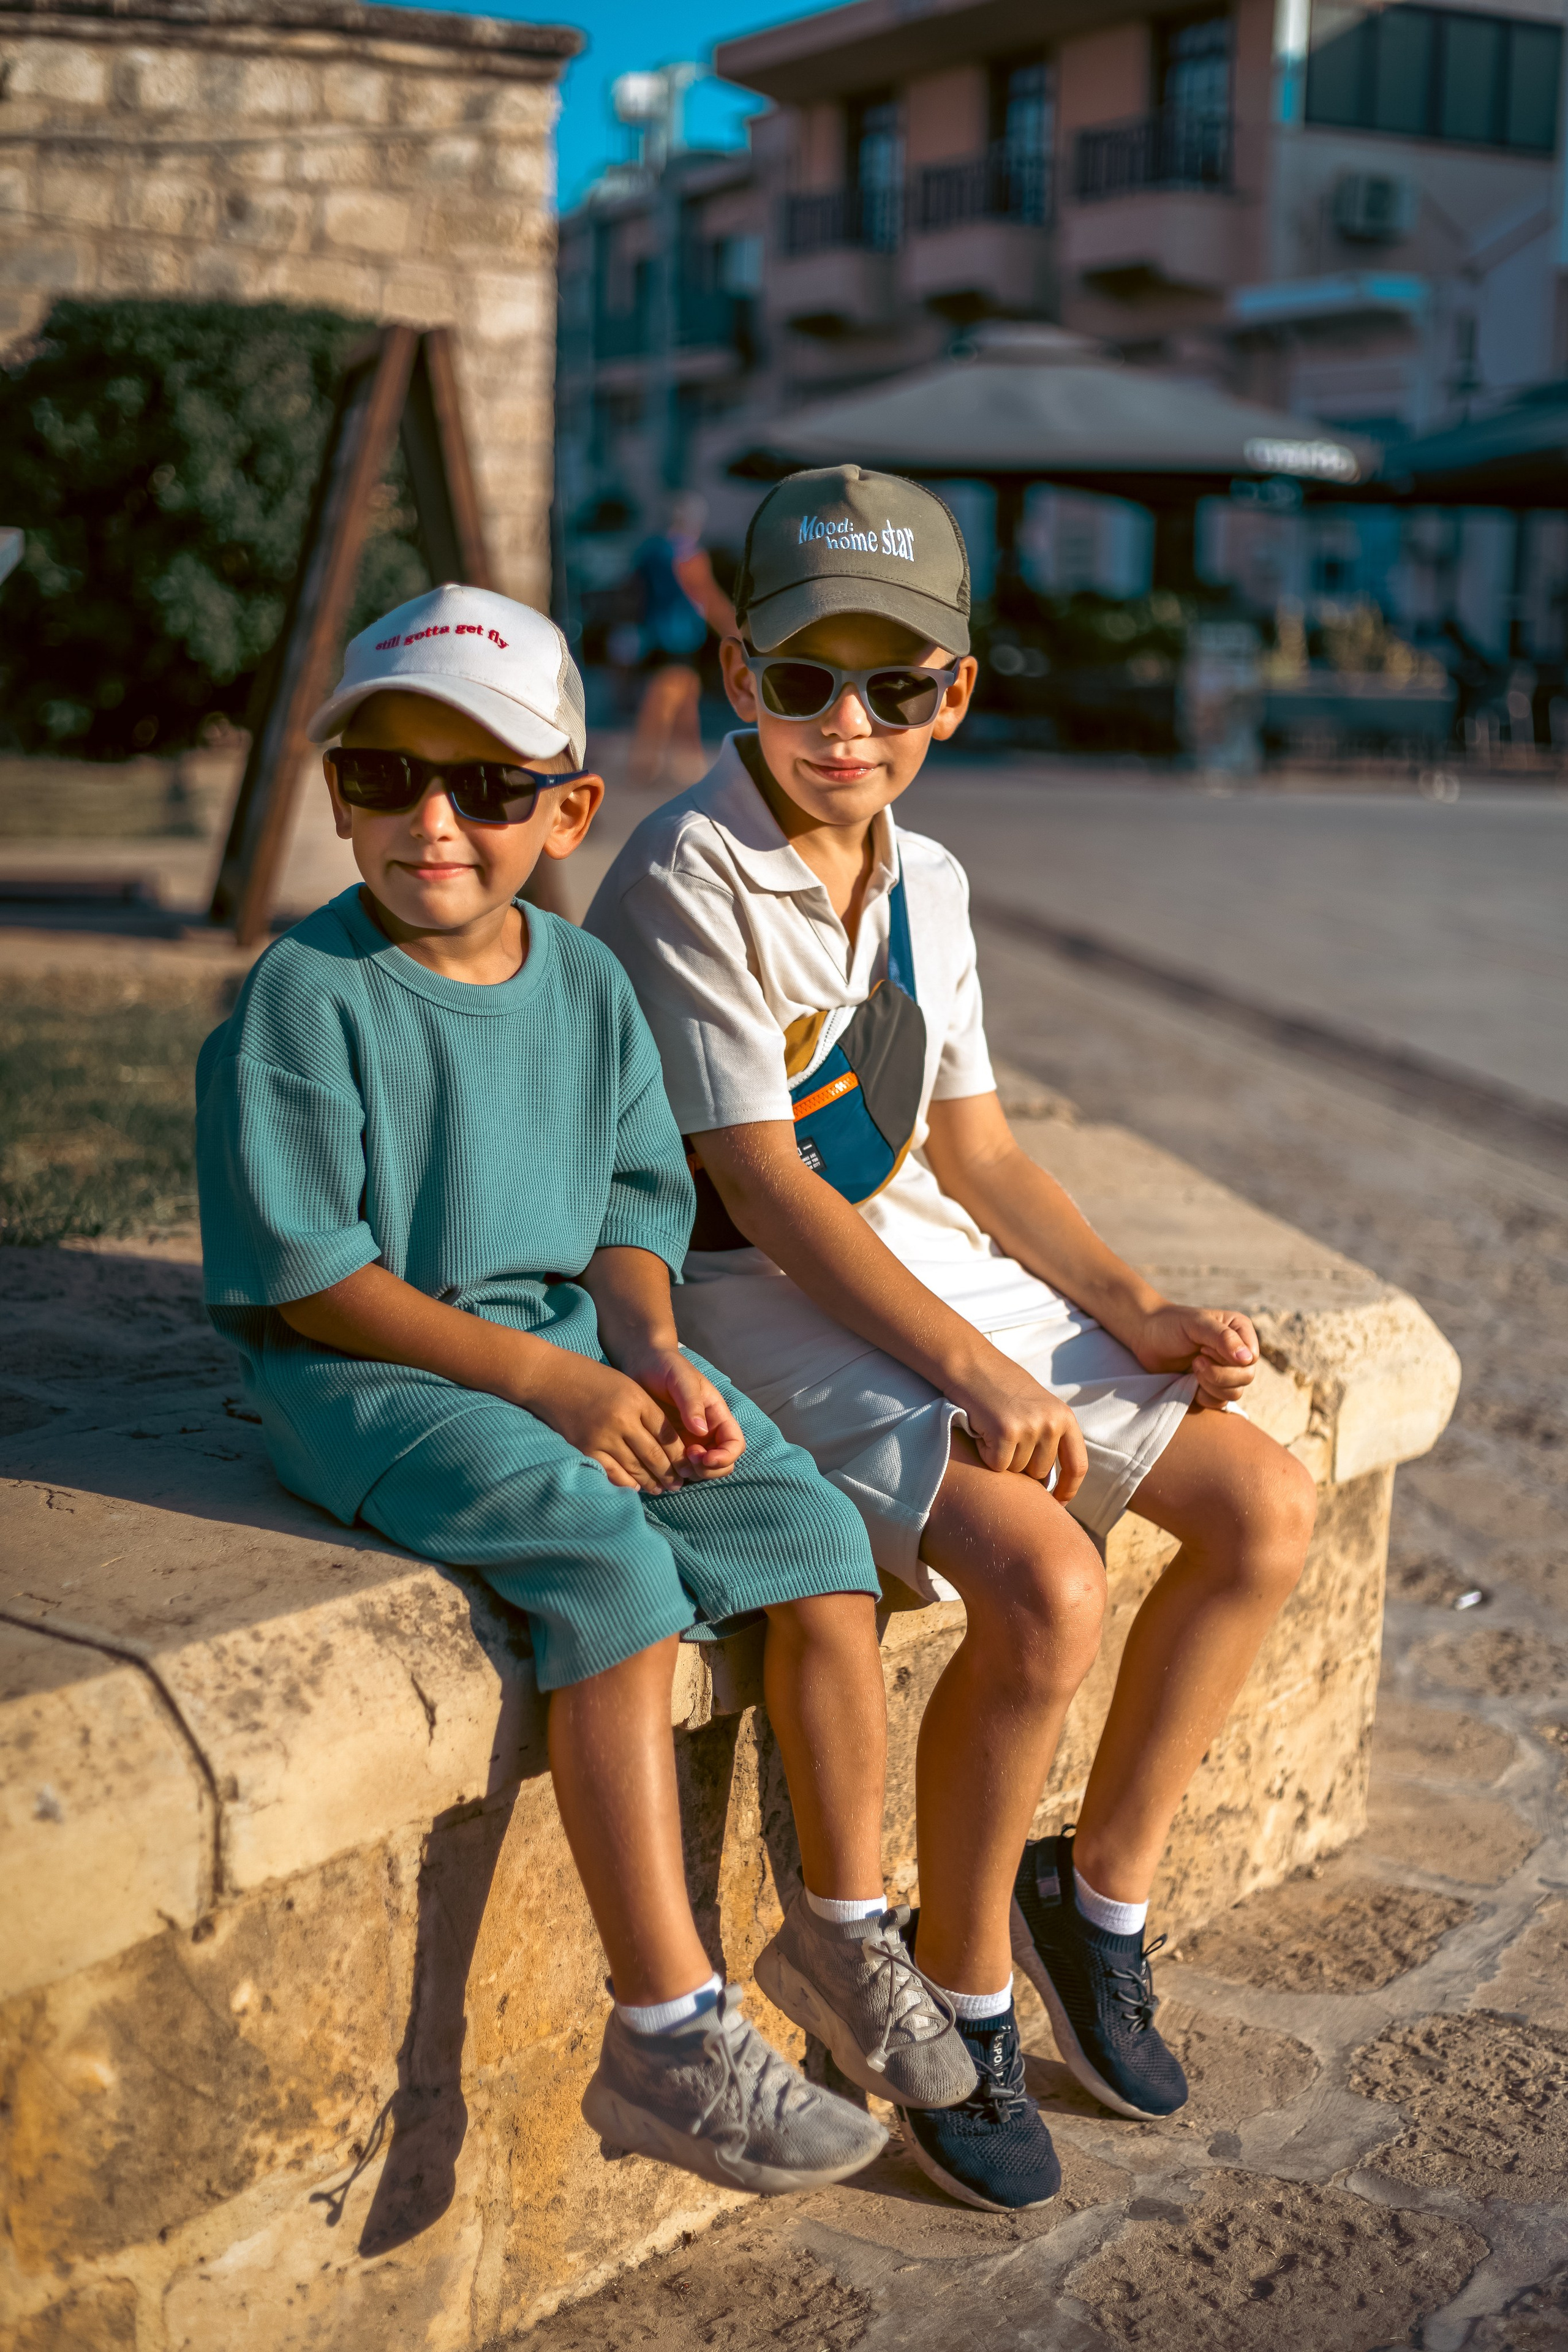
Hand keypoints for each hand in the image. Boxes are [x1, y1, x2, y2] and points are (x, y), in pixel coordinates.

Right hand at [509, 1347, 692, 1493]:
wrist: (549, 1377)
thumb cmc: (590, 1378)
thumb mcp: (625, 1385)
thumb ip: (645, 1410)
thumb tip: (665, 1442)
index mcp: (637, 1399)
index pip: (667, 1434)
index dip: (680, 1455)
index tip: (687, 1465)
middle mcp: (622, 1419)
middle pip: (655, 1454)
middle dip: (669, 1473)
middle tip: (678, 1484)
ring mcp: (602, 1435)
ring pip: (635, 1467)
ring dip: (651, 1481)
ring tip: (661, 1489)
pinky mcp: (584, 1447)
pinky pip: (612, 1472)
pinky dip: (626, 1482)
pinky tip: (636, 1487)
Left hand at [620, 1347, 745, 1481]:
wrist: (642, 1365)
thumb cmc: (666, 1366)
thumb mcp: (682, 1379)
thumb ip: (692, 1403)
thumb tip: (701, 1431)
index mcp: (717, 1416)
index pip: (735, 1444)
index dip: (726, 1456)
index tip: (706, 1458)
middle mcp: (707, 1433)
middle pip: (722, 1464)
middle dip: (709, 1469)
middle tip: (688, 1459)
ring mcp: (689, 1442)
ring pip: (701, 1470)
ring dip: (692, 1473)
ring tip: (672, 1460)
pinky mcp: (670, 1448)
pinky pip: (678, 1468)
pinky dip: (674, 1473)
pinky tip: (660, 1464)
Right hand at [949, 1347, 1087, 1498]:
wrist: (972, 1364)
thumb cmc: (1001, 1388)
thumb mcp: (1038, 1407)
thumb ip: (1050, 1436)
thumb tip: (1049, 1483)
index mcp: (1065, 1417)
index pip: (1077, 1465)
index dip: (1068, 1490)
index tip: (1058, 1504)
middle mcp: (1052, 1423)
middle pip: (1040, 1473)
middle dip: (1020, 1465)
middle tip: (1005, 1438)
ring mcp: (1030, 1427)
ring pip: (1017, 1471)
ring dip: (1002, 1458)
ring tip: (994, 1429)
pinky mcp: (1006, 1432)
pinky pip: (997, 1465)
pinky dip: (986, 1454)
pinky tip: (983, 1431)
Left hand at [1133, 1304, 1258, 1408]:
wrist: (1147, 1336)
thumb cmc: (1171, 1325)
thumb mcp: (1196, 1325)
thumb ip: (1223, 1338)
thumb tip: (1247, 1359)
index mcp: (1240, 1330)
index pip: (1251, 1358)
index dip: (1228, 1359)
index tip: (1203, 1348)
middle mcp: (1238, 1351)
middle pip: (1246, 1377)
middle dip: (1217, 1373)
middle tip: (1196, 1360)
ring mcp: (1227, 1370)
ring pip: (1235, 1392)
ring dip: (1210, 1384)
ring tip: (1193, 1367)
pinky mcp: (1213, 1387)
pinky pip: (1220, 1403)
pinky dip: (1205, 1396)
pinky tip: (1191, 1381)